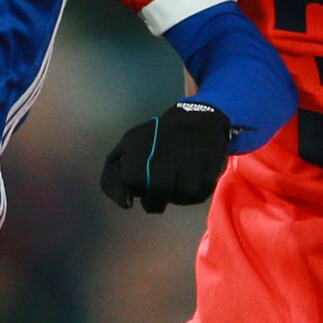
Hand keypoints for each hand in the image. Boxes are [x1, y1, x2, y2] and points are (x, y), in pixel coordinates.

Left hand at [101, 102, 231, 213]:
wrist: (198, 119)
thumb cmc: (156, 140)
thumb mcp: (126, 149)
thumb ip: (112, 179)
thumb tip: (126, 203)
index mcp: (140, 142)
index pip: (131, 180)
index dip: (135, 189)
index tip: (140, 185)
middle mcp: (166, 145)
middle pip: (158, 191)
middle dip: (155, 201)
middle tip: (157, 194)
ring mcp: (191, 153)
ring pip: (182, 195)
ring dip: (177, 197)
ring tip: (176, 182)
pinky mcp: (211, 161)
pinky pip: (200, 193)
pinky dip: (195, 194)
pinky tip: (192, 179)